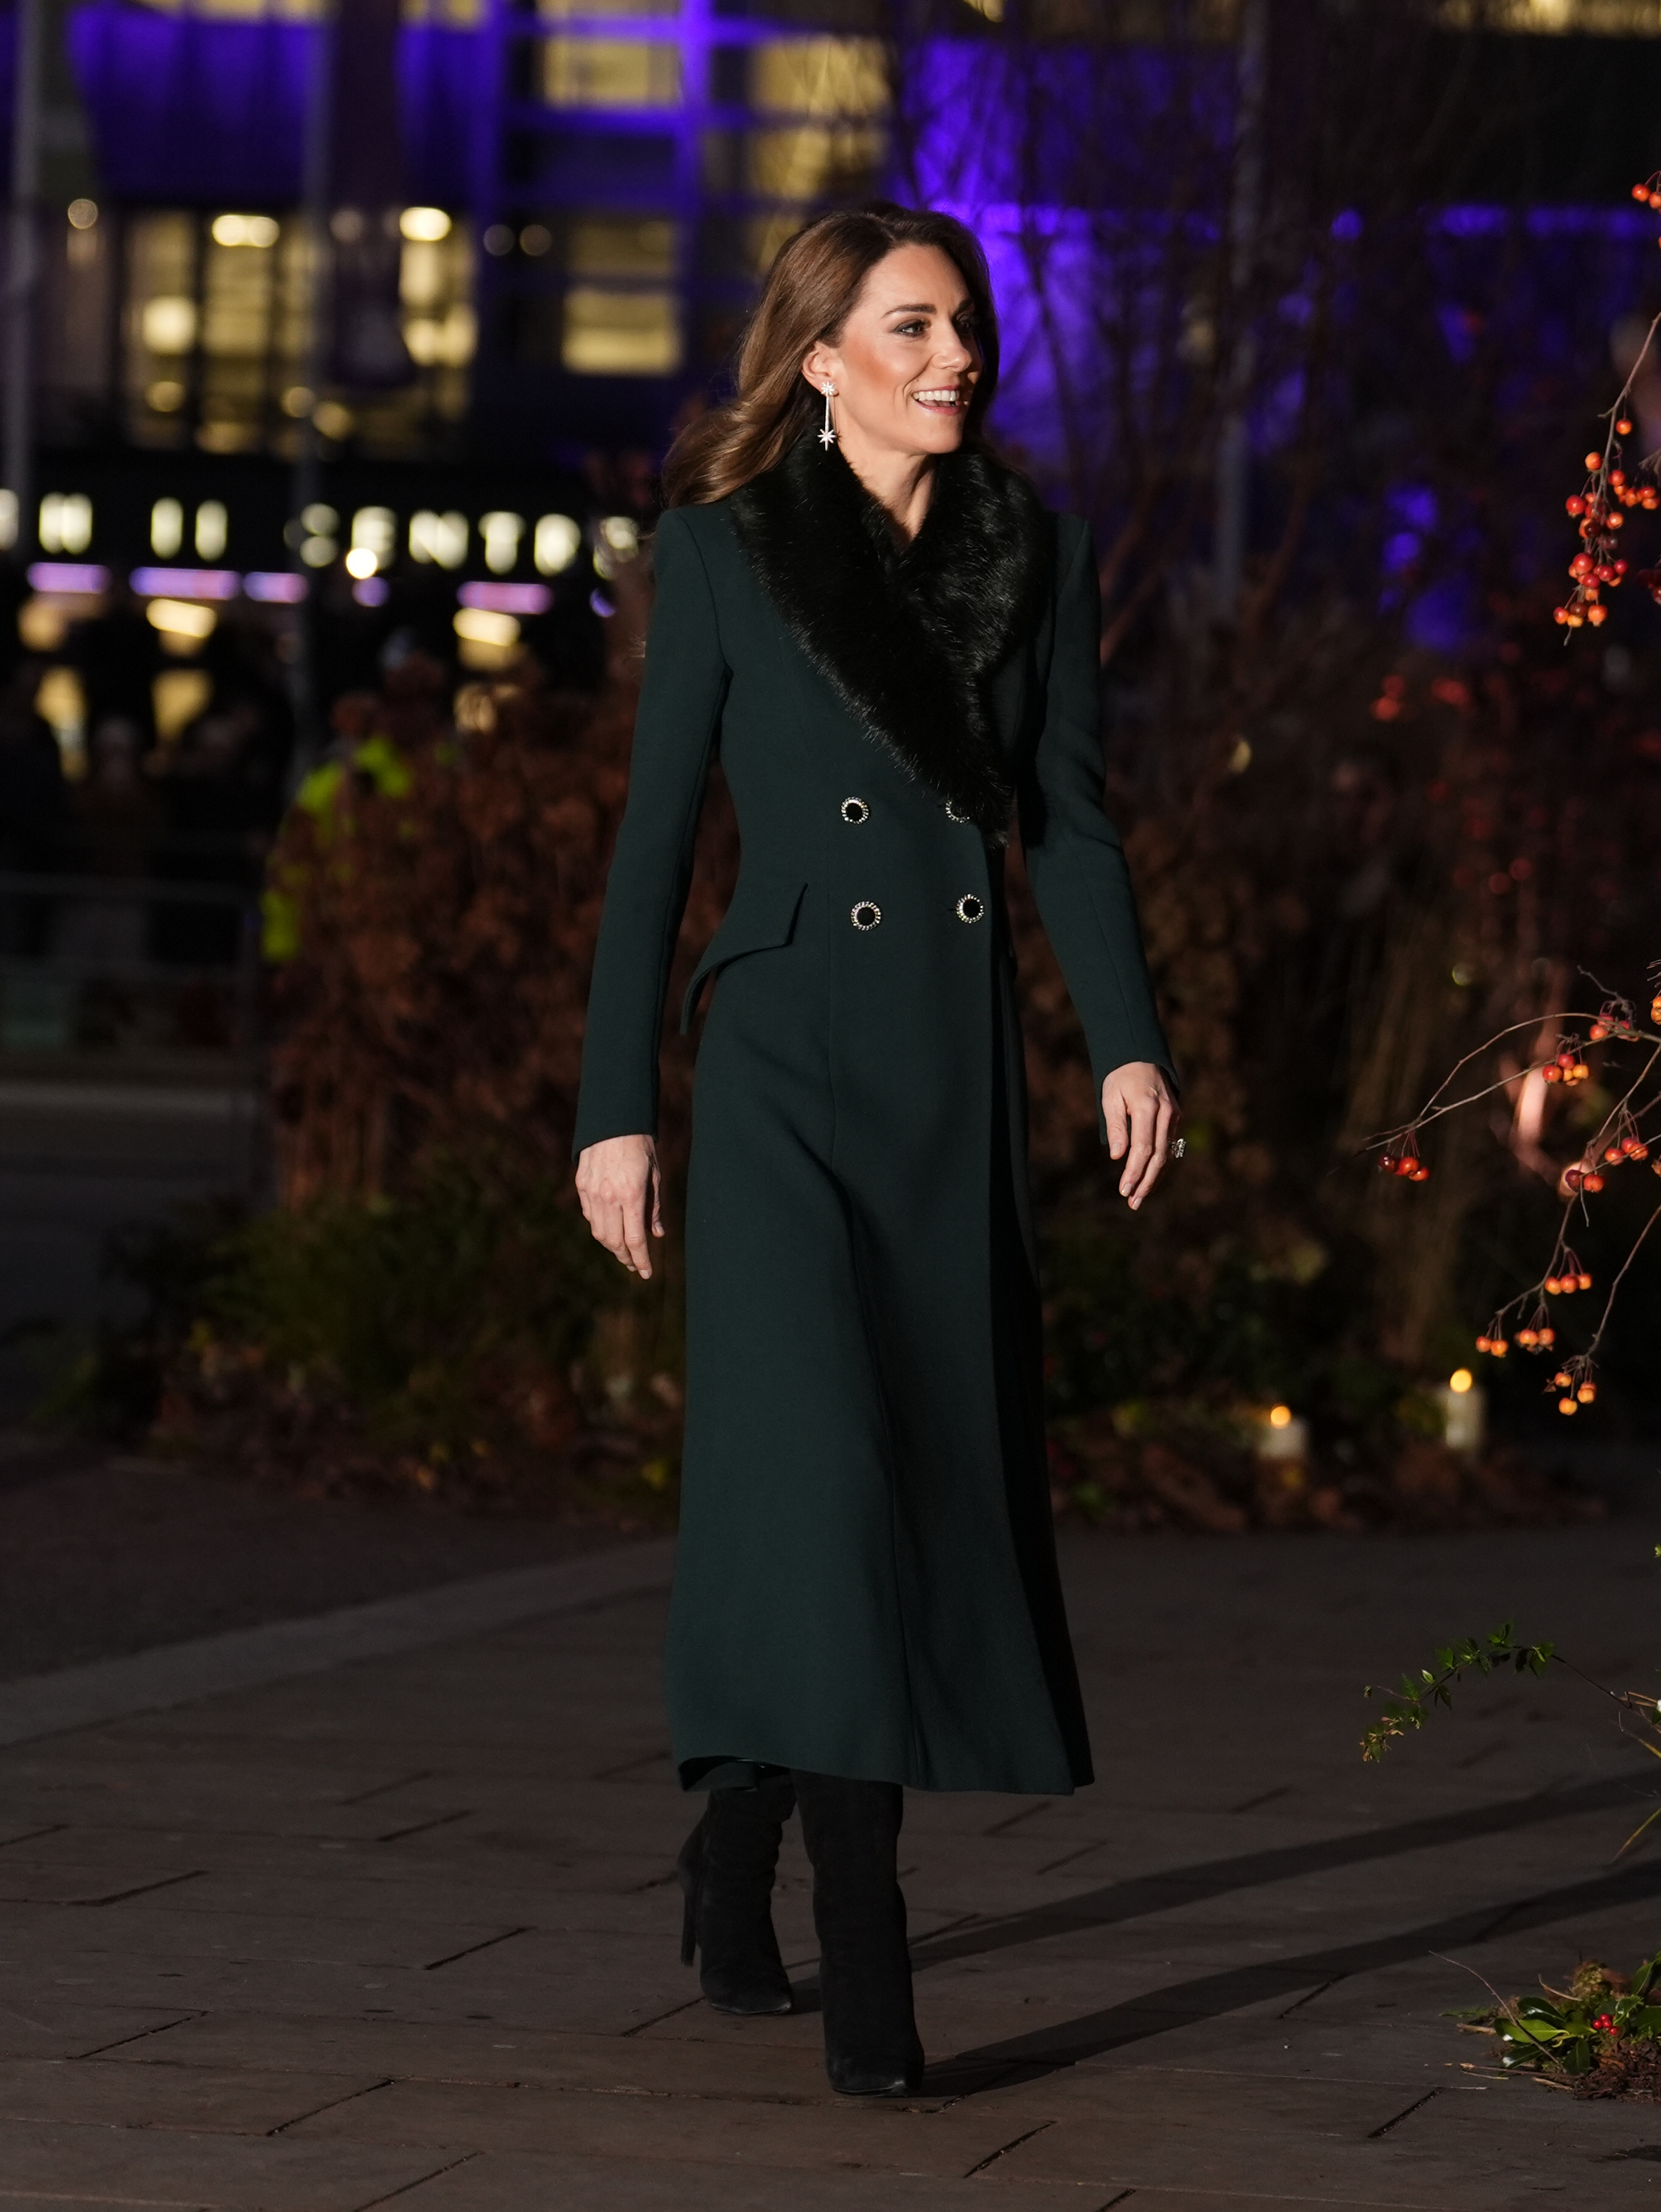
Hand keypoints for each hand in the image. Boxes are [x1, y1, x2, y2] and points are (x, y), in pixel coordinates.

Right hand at [575, 1134, 663, 1277]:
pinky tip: (610, 1227)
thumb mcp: (655, 1175)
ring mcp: (591, 1192)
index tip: (646, 1273)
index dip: (641, 1259)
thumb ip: (654, 1207)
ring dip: (611, 1245)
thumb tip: (657, 1234)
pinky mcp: (581, 1185)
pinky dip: (600, 1226)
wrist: (613, 1120)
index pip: (634, 1239)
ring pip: (598, 1231)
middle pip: (614, 1241)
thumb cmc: (640, 1146)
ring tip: (622, 1250)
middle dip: (625, 1257)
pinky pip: (590, 1214)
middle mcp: (608, 1197)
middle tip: (633, 1264)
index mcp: (631, 1195)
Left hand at [1102, 1062, 1178, 1210]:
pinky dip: (1160, 1165)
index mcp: (1148, 1107)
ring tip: (1138, 1198)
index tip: (1124, 1190)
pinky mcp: (1175, 1118)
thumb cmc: (1120, 1078)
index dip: (1134, 1171)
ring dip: (1154, 1178)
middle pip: (1159, 1156)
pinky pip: (1169, 1146)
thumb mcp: (1110, 1097)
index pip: (1143, 1148)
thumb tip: (1117, 1155)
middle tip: (1133, 1202)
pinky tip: (1149, 1179)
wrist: (1142, 1057)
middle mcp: (1166, 1114)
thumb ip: (1115, 1125)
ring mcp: (1174, 1116)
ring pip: (1167, 1154)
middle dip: (1146, 1182)